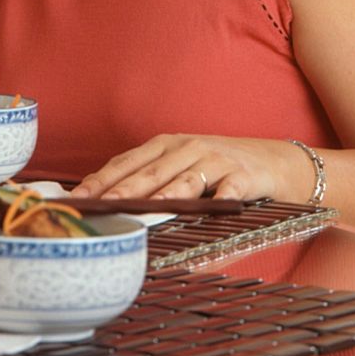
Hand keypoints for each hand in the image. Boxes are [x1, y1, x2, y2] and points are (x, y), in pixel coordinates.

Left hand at [70, 133, 308, 202]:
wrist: (276, 163)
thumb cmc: (219, 169)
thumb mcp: (181, 168)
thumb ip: (148, 180)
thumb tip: (104, 199)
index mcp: (165, 146)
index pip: (126, 163)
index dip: (101, 179)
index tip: (78, 197)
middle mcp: (187, 148)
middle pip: (149, 172)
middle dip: (122, 190)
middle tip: (100, 206)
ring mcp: (216, 160)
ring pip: (185, 180)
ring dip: (165, 194)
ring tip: (146, 209)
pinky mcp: (244, 175)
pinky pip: (230, 188)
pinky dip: (221, 198)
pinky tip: (212, 208)